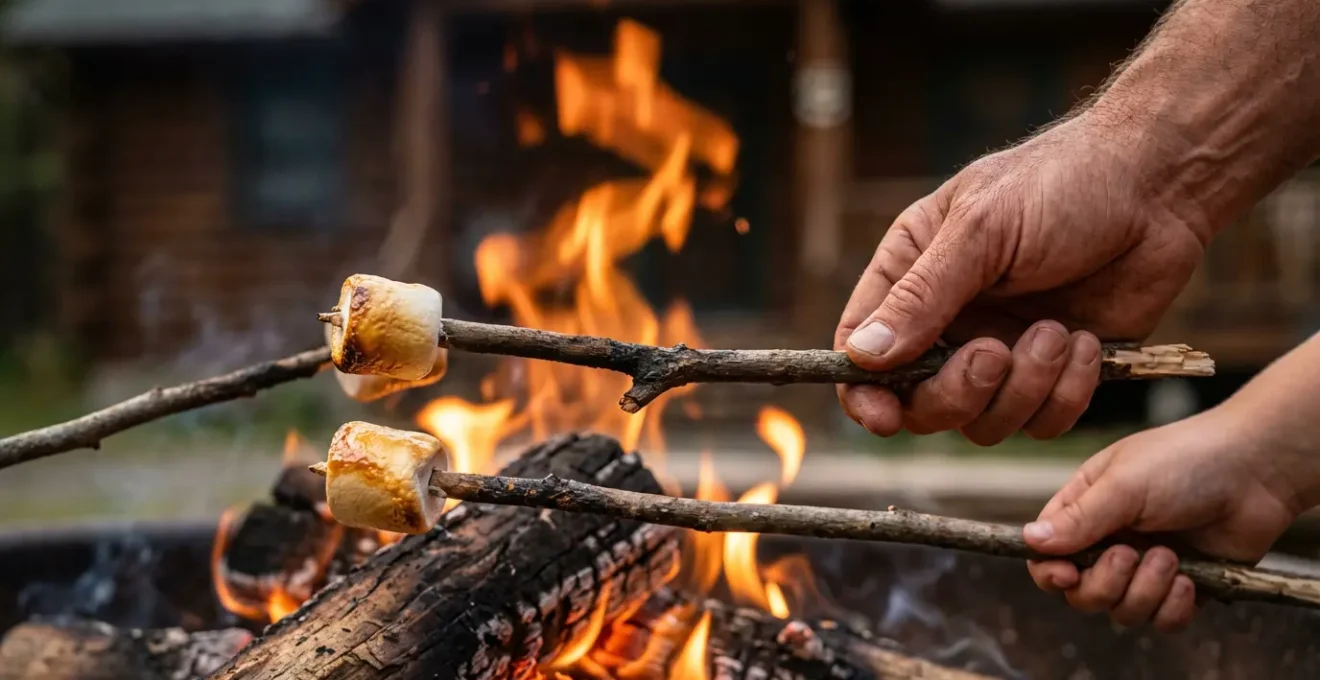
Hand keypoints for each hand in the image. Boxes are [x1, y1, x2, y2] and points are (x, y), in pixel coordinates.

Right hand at [834, 112, 1208, 442]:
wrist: (1159, 185)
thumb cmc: (1062, 183)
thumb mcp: (981, 230)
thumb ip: (921, 297)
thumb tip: (862, 357)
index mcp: (911, 276)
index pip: (861, 351)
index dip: (864, 394)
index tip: (883, 419)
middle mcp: (949, 323)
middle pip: (920, 403)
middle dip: (958, 392)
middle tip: (995, 353)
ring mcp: (1002, 352)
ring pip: (983, 423)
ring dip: (1022, 388)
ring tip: (1058, 331)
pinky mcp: (1055, 374)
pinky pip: (1042, 423)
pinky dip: (1066, 395)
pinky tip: (1088, 343)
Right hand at [1022, 407, 1304, 631]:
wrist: (1256, 471)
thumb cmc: (1185, 461)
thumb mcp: (1123, 484)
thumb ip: (1077, 519)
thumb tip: (1029, 540)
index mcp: (1085, 509)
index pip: (1047, 555)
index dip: (1051, 572)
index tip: (1067, 574)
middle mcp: (1110, 540)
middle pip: (1081, 593)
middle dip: (1104, 583)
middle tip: (1129, 554)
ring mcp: (1146, 566)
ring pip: (1121, 610)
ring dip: (1144, 590)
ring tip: (1170, 556)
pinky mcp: (1182, 587)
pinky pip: (1162, 621)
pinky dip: (1173, 606)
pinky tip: (1190, 578)